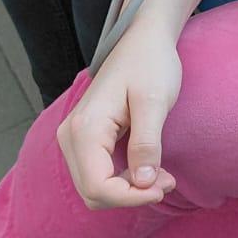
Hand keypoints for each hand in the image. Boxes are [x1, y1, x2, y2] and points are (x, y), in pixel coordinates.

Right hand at [57, 21, 181, 208]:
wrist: (142, 39)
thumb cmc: (150, 64)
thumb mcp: (155, 102)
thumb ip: (146, 143)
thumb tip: (143, 184)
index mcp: (84, 129)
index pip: (98, 187)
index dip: (131, 197)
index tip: (164, 186)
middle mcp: (70, 136)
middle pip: (92, 193)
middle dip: (130, 196)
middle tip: (167, 180)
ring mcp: (75, 138)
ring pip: (94, 188)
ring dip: (127, 191)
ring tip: (162, 176)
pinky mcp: (85, 139)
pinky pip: (98, 174)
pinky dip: (122, 181)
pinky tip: (148, 169)